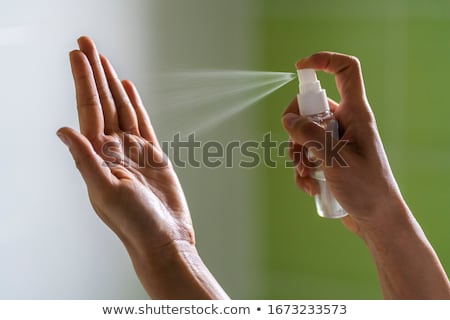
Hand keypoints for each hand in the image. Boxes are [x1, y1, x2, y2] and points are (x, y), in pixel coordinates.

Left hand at [57, 37, 193, 252]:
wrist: (165, 239)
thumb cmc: (135, 223)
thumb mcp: (105, 192)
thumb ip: (85, 160)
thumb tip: (62, 130)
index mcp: (98, 156)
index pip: (88, 109)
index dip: (83, 81)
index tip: (78, 54)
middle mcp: (112, 150)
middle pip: (101, 102)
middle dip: (94, 72)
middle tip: (87, 42)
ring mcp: (133, 150)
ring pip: (120, 108)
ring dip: (111, 83)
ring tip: (104, 59)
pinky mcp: (153, 155)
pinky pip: (141, 122)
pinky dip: (134, 103)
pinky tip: (128, 88)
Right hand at [281, 52, 403, 235]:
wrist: (376, 219)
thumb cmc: (366, 188)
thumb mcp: (335, 159)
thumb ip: (310, 135)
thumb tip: (288, 119)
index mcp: (355, 114)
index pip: (345, 71)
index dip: (324, 61)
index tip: (299, 67)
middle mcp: (345, 123)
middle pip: (312, 107)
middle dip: (295, 127)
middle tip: (296, 147)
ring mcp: (336, 141)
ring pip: (304, 133)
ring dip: (297, 154)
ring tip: (305, 175)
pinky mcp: (329, 158)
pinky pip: (306, 153)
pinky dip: (302, 169)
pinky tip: (310, 187)